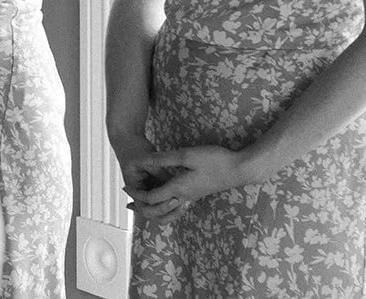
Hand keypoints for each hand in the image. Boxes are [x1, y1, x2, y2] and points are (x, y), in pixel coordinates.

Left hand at [124, 144, 251, 222]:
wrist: (241, 169)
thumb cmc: (216, 160)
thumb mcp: (187, 154)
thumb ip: (164, 159)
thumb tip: (144, 160)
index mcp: (179, 188)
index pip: (151, 198)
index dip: (136, 194)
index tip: (124, 187)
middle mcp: (184, 196)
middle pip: (157, 210)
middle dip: (141, 206)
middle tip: (127, 200)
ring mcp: (192, 196)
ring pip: (168, 209)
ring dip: (152, 207)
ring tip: (140, 201)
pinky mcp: (198, 193)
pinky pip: (176, 204)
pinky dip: (165, 202)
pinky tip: (164, 193)